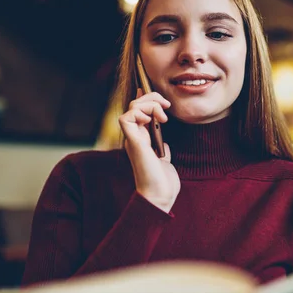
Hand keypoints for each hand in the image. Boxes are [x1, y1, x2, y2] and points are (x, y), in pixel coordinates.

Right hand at [118, 89, 179, 211]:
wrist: (160, 195)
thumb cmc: (163, 181)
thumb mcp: (164, 159)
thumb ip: (161, 149)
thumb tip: (163, 143)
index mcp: (140, 139)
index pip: (138, 111)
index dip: (146, 98)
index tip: (160, 97)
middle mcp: (134, 136)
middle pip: (135, 105)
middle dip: (152, 98)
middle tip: (166, 107)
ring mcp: (132, 138)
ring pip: (131, 107)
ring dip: (149, 104)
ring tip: (163, 116)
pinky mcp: (133, 142)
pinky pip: (126, 118)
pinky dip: (139, 113)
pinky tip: (152, 120)